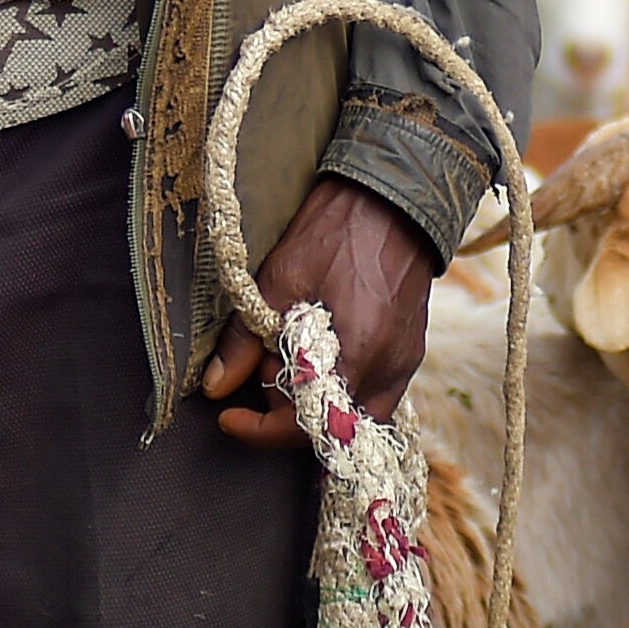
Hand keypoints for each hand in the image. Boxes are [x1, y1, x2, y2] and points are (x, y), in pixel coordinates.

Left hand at [201, 177, 434, 449]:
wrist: (393, 197)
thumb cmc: (334, 232)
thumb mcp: (278, 280)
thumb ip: (244, 341)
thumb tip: (215, 387)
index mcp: (357, 355)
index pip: (303, 428)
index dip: (258, 430)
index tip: (228, 416)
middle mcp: (389, 371)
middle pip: (328, 428)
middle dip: (286, 407)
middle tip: (262, 358)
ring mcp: (405, 364)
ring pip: (352, 415)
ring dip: (314, 400)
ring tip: (291, 353)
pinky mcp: (412, 353)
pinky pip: (373, 394)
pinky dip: (341, 386)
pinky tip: (320, 350)